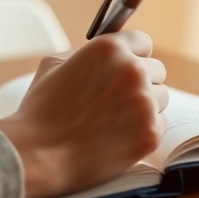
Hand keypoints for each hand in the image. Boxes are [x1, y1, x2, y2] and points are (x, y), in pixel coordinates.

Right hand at [0, 31, 167, 197]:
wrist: (38, 155)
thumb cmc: (41, 110)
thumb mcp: (54, 65)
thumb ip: (88, 53)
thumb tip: (110, 54)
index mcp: (109, 48)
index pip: (143, 43)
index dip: (132, 56)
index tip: (124, 69)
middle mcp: (132, 70)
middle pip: (156, 70)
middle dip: (139, 82)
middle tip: (115, 100)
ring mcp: (144, 103)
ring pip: (160, 98)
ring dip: (143, 107)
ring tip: (113, 120)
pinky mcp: (150, 133)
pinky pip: (158, 124)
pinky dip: (142, 130)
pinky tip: (117, 136)